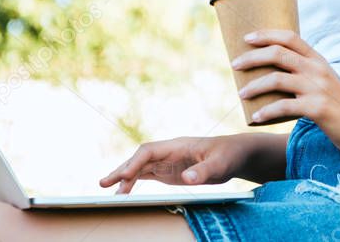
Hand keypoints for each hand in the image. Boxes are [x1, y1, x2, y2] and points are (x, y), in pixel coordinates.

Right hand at [98, 134, 257, 193]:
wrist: (236, 154)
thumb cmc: (229, 156)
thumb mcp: (220, 165)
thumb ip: (204, 171)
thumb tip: (187, 178)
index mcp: (177, 145)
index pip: (149, 151)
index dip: (135, 162)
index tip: (124, 176)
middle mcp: (168, 151)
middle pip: (139, 159)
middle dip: (121, 170)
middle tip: (104, 184)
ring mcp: (167, 161)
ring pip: (139, 167)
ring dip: (124, 178)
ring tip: (109, 192)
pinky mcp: (169, 171)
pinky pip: (146, 175)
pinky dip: (133, 183)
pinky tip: (124, 192)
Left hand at [230, 29, 339, 153]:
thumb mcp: (324, 81)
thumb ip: (305, 73)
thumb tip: (274, 72)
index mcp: (318, 59)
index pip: (290, 37)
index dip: (266, 34)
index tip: (247, 38)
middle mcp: (316, 69)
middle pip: (278, 53)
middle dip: (252, 57)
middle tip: (235, 64)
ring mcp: (317, 88)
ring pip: (277, 79)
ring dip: (254, 86)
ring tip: (241, 94)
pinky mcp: (317, 108)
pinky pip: (284, 106)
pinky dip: (266, 111)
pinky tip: (256, 116)